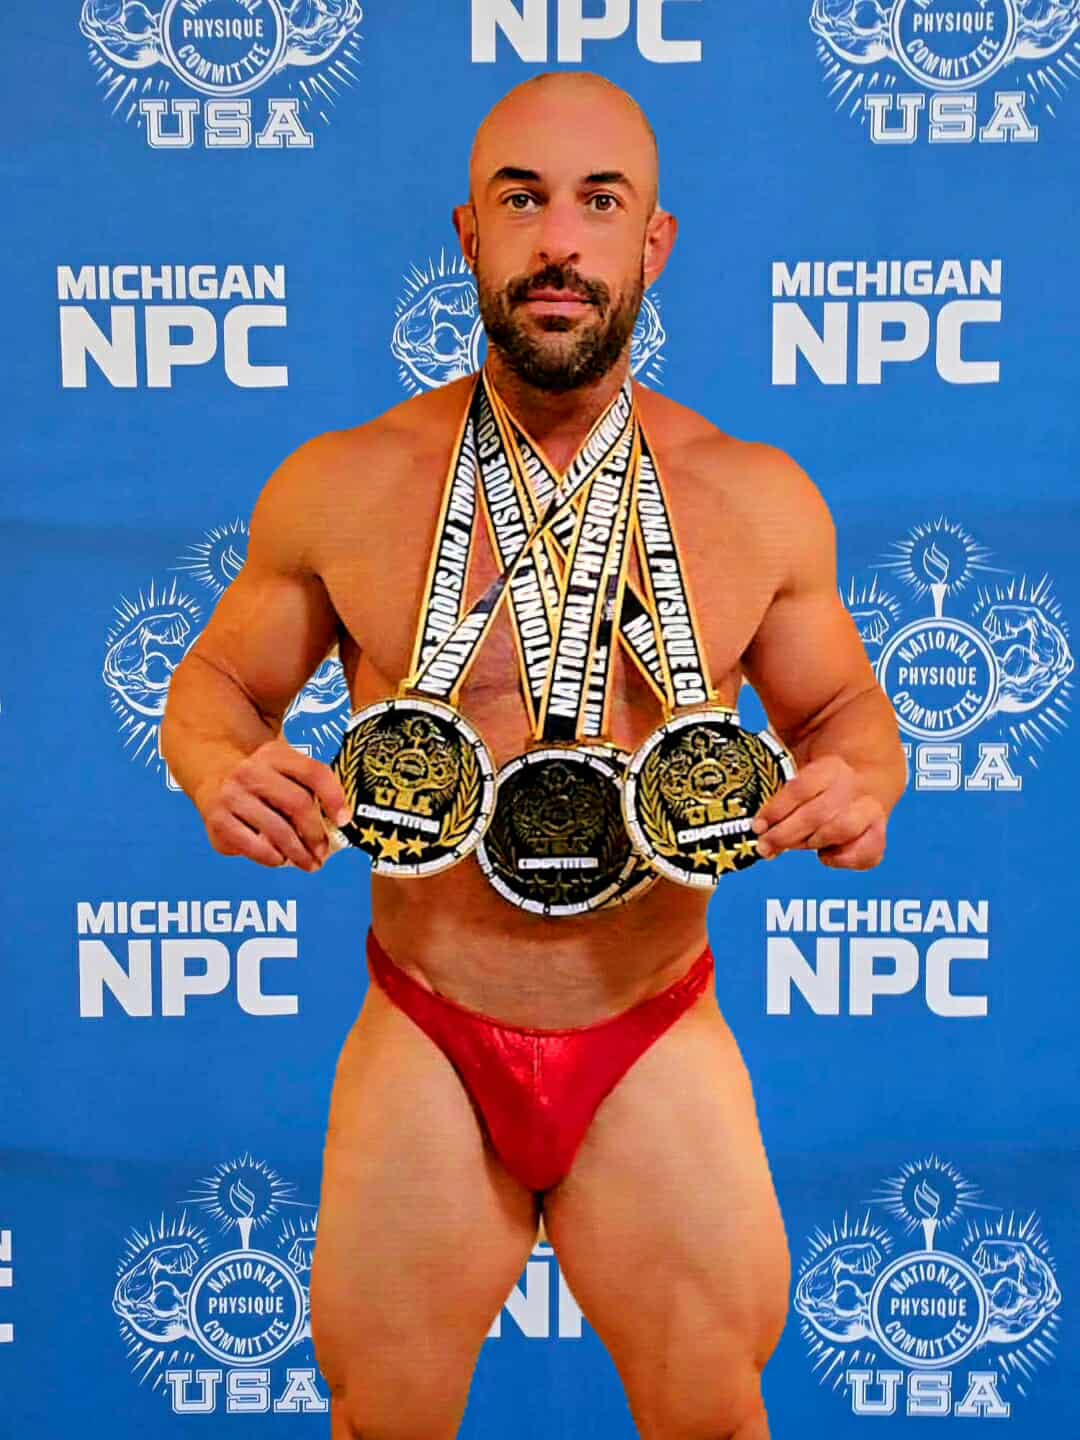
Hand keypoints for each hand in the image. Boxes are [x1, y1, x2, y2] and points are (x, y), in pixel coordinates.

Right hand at [196, 738, 351, 871]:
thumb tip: (337, 825)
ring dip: (298, 852)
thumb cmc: (260, 782)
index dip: (334, 797)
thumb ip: (309, 790)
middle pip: (297, 802)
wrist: (213, 775)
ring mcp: (232, 794)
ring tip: (308, 863)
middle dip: (315, 833)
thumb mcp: (283, 772)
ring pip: (277, 829)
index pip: (314, 772)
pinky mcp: (217, 819)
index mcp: (275, 754)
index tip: (344, 821)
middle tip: (323, 852)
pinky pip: (253, 845)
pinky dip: (271, 857)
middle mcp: (251, 771)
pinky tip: (280, 859)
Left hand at [751, 755, 886, 869]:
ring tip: (794, 846)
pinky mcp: (878, 832)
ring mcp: (869, 810)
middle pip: (817, 814)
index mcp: (830, 766)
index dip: (776, 810)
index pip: (800, 789)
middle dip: (785, 835)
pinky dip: (844, 860)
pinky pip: (868, 853)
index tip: (757, 827)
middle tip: (765, 846)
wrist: (871, 772)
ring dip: (812, 843)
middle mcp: (852, 787)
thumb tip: (758, 823)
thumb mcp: (800, 764)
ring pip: (842, 830)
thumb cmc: (823, 778)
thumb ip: (779, 785)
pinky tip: (826, 855)